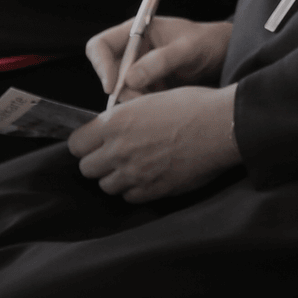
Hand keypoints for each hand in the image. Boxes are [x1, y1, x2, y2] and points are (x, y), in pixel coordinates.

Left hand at [67, 84, 239, 201]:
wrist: (221, 126)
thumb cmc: (190, 105)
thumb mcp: (148, 100)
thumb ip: (122, 117)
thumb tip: (108, 128)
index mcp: (115, 123)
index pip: (76, 144)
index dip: (85, 143)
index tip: (94, 142)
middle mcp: (119, 150)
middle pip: (87, 169)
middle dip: (97, 162)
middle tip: (113, 154)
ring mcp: (135, 174)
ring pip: (106, 186)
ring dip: (115, 177)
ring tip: (133, 165)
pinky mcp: (153, 191)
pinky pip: (129, 197)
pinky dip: (134, 189)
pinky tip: (148, 175)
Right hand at [85, 16, 231, 103]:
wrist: (223, 55)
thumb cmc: (207, 42)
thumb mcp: (188, 48)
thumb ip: (161, 61)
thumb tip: (130, 79)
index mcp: (136, 32)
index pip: (100, 46)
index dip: (101, 66)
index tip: (112, 87)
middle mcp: (132, 51)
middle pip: (107, 73)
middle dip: (120, 91)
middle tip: (141, 103)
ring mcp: (139, 70)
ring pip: (121, 91)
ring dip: (134, 102)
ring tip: (159, 104)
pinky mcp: (148, 88)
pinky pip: (136, 101)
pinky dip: (144, 108)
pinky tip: (163, 109)